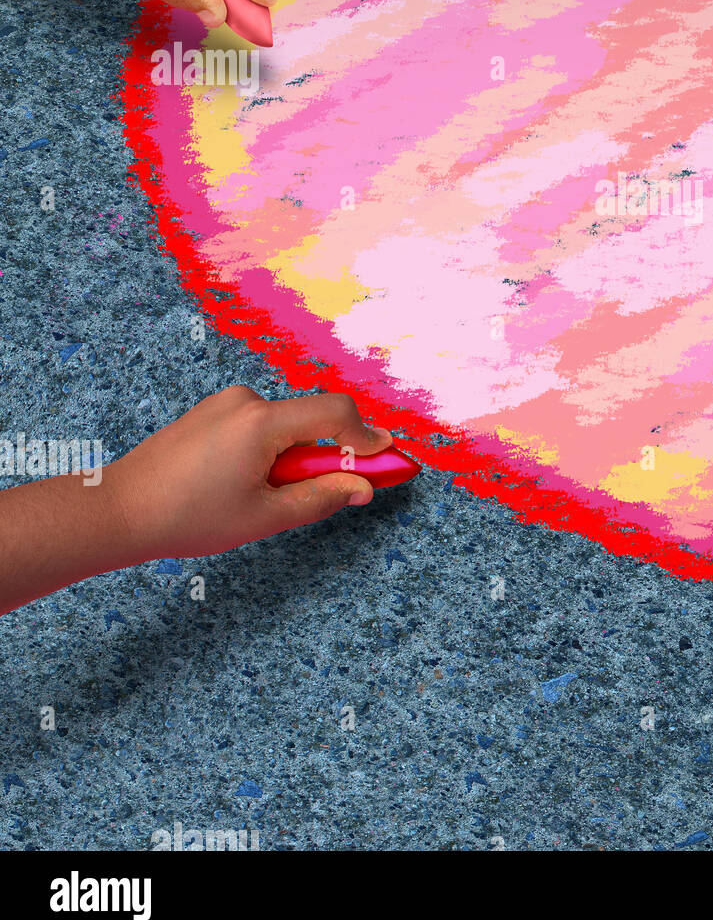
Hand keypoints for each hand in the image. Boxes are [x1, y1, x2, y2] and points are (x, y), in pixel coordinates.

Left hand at [107, 388, 390, 560]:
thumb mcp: (264, 517)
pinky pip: (261, 425)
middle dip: (330, 453)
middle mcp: (246, 401)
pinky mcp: (213, 411)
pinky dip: (272, 449)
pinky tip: (245, 483)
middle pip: (313, 418)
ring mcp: (227, 403)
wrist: (117, 510)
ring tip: (267, 496)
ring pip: (287, 424)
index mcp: (261, 423)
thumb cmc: (186, 518)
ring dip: (296, 455)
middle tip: (337, 490)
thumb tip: (361, 488)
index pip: (336, 413)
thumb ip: (321, 497)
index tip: (388, 458)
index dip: (368, 436)